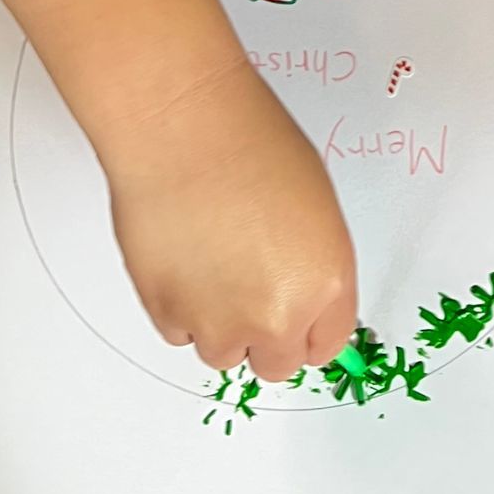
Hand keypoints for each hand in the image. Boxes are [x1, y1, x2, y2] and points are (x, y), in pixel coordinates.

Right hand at [109, 56, 358, 384]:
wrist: (182, 130)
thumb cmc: (250, 143)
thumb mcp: (314, 202)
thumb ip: (313, 263)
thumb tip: (301, 292)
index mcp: (325, 283)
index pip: (326, 345)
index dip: (309, 329)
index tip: (298, 320)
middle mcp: (277, 317)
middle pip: (277, 364)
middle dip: (267, 334)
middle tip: (250, 286)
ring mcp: (219, 323)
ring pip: (223, 353)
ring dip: (220, 322)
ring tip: (211, 260)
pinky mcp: (167, 316)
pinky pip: (179, 332)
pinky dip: (180, 306)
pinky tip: (183, 255)